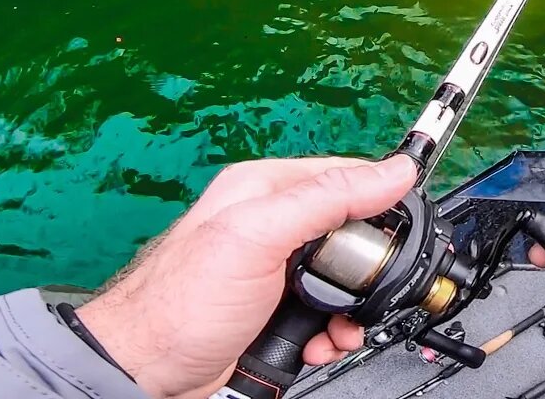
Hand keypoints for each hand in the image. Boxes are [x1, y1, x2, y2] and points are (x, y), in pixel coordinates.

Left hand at [77, 156, 416, 398]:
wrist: (145, 372)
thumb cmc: (179, 303)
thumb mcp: (259, 235)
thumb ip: (326, 198)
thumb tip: (392, 172)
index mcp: (266, 188)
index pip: (346, 177)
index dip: (379, 205)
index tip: (399, 236)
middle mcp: (271, 224)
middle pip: (350, 234)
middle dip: (363, 272)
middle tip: (360, 294)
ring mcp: (274, 270)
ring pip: (340, 281)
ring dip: (348, 311)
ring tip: (337, 329)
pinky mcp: (275, 309)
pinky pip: (323, 315)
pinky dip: (329, 333)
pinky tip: (318, 343)